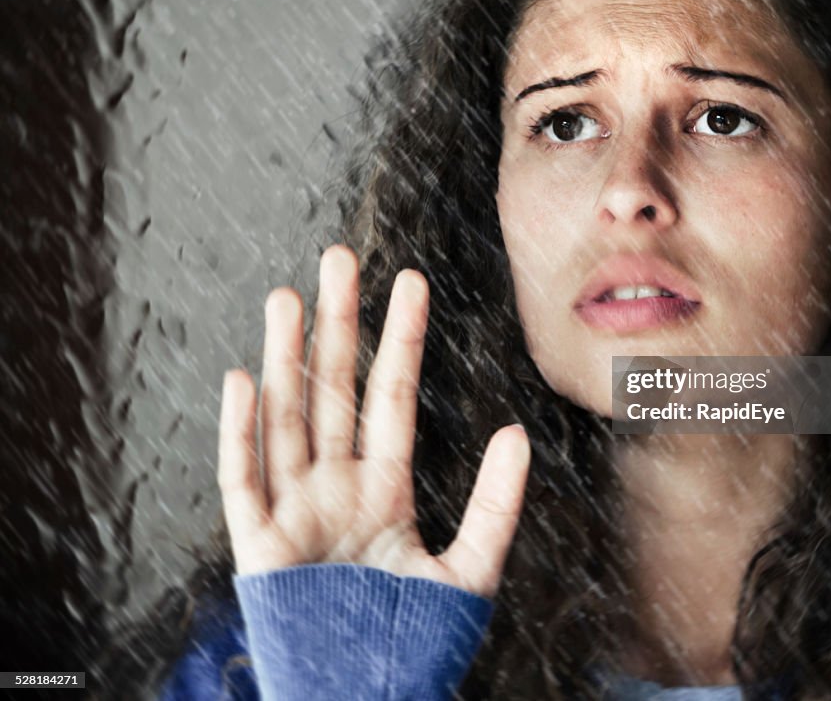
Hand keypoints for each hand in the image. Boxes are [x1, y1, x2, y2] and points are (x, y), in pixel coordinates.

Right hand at [218, 244, 530, 598]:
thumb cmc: (415, 648)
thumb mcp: (469, 571)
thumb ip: (494, 503)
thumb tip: (514, 431)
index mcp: (383, 486)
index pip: (391, 394)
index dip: (401, 337)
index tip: (410, 281)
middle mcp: (336, 487)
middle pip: (333, 389)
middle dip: (337, 325)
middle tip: (340, 258)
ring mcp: (296, 512)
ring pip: (286, 417)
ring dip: (286, 358)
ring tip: (289, 297)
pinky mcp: (261, 549)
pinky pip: (245, 481)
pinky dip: (242, 433)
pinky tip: (245, 380)